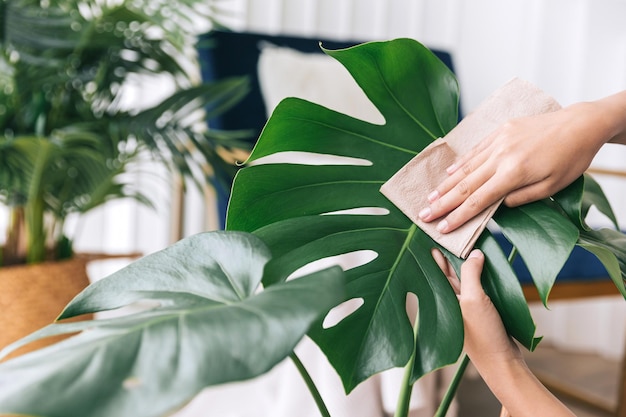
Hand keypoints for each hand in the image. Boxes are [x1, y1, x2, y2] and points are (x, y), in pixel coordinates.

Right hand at [419, 102, 609, 232]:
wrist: (581, 123)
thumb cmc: (572, 159)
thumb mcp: (552, 186)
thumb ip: (522, 198)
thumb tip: (497, 205)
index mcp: (514, 173)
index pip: (479, 200)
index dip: (458, 215)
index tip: (442, 227)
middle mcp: (501, 156)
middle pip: (465, 185)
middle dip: (442, 203)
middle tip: (423, 215)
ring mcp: (499, 141)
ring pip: (466, 167)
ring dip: (446, 185)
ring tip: (430, 197)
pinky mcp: (501, 130)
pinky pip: (475, 150)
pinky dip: (460, 163)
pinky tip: (448, 173)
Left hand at [432, 248, 575, 416]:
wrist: (501, 361)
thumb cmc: (483, 334)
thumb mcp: (475, 299)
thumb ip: (470, 274)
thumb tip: (474, 253)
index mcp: (443, 297)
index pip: (435, 268)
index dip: (434, 251)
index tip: (432, 233)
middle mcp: (451, 300)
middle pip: (447, 271)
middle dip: (447, 253)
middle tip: (449, 232)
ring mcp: (465, 305)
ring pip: (463, 277)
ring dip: (464, 262)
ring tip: (465, 242)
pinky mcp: (479, 310)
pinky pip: (476, 286)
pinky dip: (478, 274)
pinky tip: (481, 265)